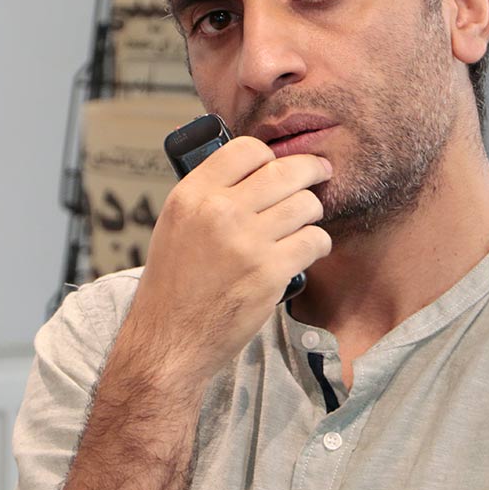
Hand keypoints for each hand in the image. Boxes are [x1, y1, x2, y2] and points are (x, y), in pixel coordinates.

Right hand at [125, 137, 332, 389]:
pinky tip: (308, 249)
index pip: (246, 150)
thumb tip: (255, 172)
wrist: (169, 339)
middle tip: (319, 173)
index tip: (280, 164)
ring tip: (304, 222)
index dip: (270, 156)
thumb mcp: (175, 224)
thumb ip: (209, 195)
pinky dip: (317, 244)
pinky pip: (314, 240)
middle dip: (310, 170)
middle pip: (285, 171)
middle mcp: (218, 211)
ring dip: (312, 212)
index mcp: (191, 195)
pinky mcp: (270, 272)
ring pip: (306, 204)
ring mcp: (246, 242)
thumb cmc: (173, 285)